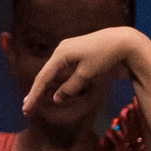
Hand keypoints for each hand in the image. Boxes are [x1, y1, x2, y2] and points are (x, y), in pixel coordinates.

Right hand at [21, 25, 142, 116]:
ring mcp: (69, 50)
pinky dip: (57, 80)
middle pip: (45, 74)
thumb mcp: (86, 74)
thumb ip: (70, 87)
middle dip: (37, 91)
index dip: (34, 95)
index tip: (26, 109)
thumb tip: (56, 98)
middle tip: (27, 108)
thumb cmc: (105, 56)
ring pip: (53, 72)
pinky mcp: (78, 53)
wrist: (124, 41)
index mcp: (61, 53)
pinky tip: (53, 89)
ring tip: (36, 100)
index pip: (43, 77)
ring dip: (46, 86)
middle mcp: (61, 50)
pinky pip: (63, 69)